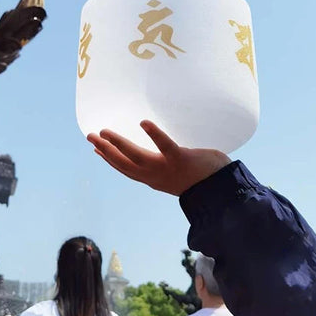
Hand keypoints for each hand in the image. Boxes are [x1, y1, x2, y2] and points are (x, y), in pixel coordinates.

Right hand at [87, 120, 230, 195]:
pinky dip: (154, 135)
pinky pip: (165, 145)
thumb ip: (168, 164)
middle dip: (105, 150)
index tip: (96, 150)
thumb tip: (164, 150)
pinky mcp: (180, 158)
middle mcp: (155, 176)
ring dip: (118, 144)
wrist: (225, 193)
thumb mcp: (179, 174)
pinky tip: (143, 123)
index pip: (126, 169)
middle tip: (90, 136)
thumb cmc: (205, 179)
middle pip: (124, 163)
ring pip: (136, 156)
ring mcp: (166, 168)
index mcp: (154, 179)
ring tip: (104, 131)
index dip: (110, 160)